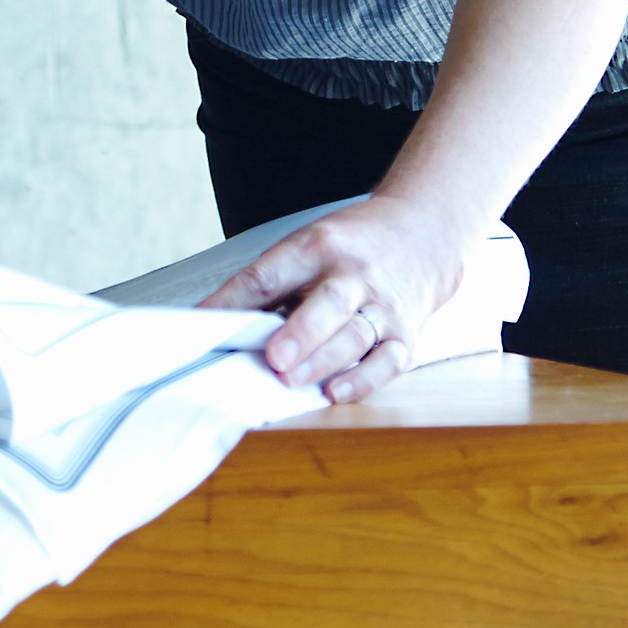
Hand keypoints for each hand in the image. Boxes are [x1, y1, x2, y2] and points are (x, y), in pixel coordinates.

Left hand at [199, 189, 472, 404]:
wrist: (422, 234)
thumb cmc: (350, 248)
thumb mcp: (307, 246)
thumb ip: (268, 285)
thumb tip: (214, 321)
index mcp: (319, 246)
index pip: (273, 272)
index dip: (236, 298)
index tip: (204, 321)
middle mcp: (355, 274)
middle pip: (330, 302)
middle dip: (301, 332)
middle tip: (275, 358)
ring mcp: (384, 305)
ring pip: (356, 335)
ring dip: (323, 361)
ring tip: (292, 380)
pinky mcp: (405, 334)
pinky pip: (388, 361)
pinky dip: (363, 380)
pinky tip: (335, 392)